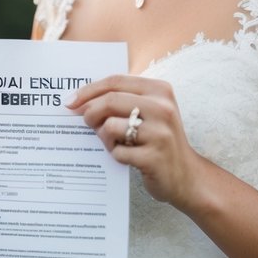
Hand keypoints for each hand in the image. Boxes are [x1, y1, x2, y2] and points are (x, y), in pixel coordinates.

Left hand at [68, 75, 201, 207]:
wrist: (187, 176)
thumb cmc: (158, 140)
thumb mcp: (148, 112)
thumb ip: (121, 101)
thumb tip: (78, 101)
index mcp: (159, 90)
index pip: (115, 81)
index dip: (88, 90)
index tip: (70, 102)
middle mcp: (162, 108)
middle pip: (109, 101)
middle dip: (90, 113)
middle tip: (87, 123)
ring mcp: (160, 133)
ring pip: (110, 127)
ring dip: (105, 138)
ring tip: (116, 144)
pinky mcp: (154, 157)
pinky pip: (118, 152)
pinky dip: (116, 155)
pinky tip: (128, 157)